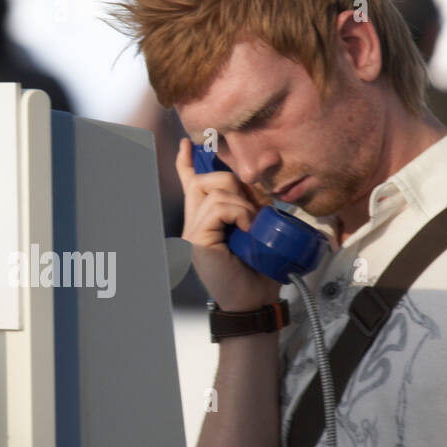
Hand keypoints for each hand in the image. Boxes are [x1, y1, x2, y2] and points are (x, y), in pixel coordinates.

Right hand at [175, 137, 279, 311]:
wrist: (254, 301)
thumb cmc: (258, 271)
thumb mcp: (259, 231)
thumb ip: (252, 208)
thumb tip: (256, 187)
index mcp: (207, 221)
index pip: (192, 185)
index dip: (187, 163)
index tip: (188, 145)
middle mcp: (195, 224)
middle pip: (206, 179)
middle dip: (234, 183)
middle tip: (254, 209)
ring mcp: (194, 232)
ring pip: (213, 189)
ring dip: (241, 202)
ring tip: (252, 225)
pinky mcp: (199, 239)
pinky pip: (218, 207)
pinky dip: (239, 212)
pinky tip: (246, 229)